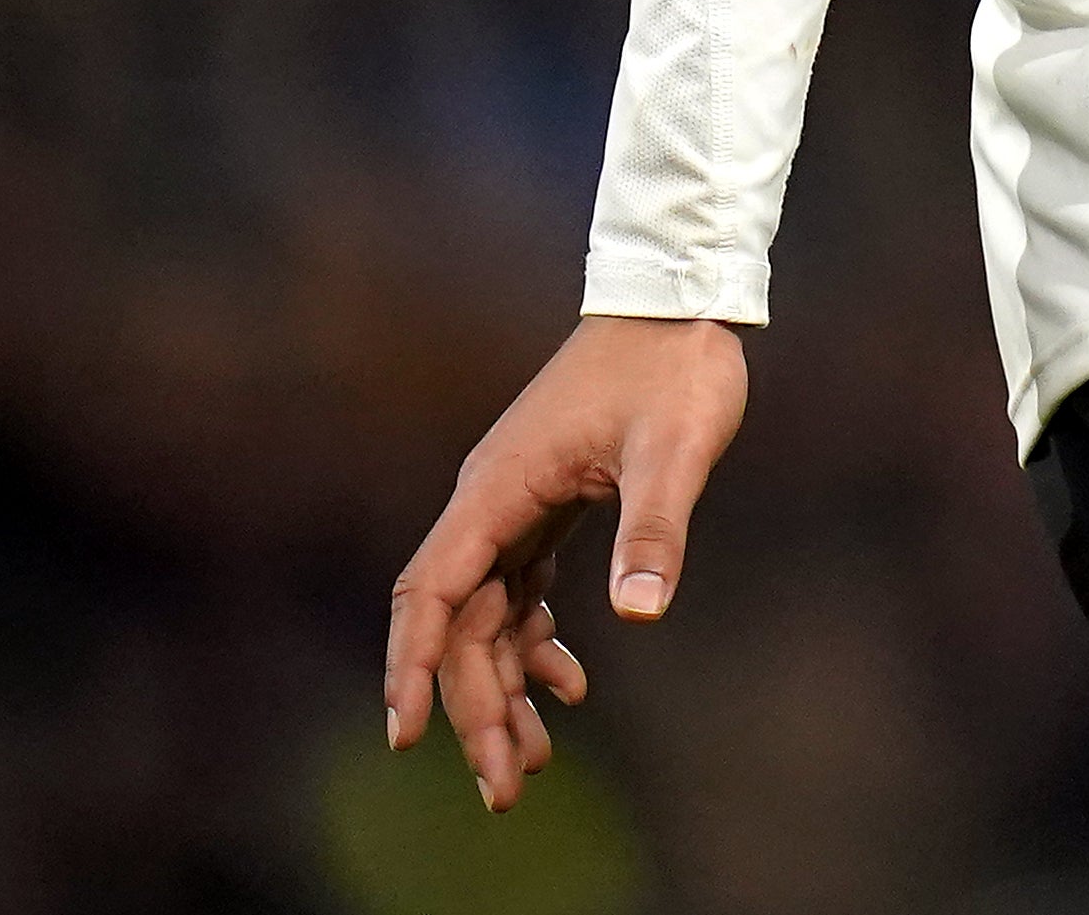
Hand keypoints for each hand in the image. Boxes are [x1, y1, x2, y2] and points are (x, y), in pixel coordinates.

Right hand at [380, 315, 750, 804]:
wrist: (681, 300)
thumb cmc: (675, 366)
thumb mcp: (674, 446)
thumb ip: (655, 526)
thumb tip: (640, 612)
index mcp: (500, 489)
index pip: (432, 591)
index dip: (414, 665)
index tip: (407, 735)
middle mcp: (492, 502)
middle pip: (458, 623)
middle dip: (474, 707)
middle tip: (506, 788)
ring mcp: (515, 504)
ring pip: (486, 616)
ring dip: (502, 687)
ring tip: (534, 760)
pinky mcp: (545, 506)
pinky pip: (518, 592)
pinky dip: (533, 644)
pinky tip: (566, 682)